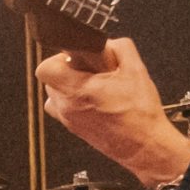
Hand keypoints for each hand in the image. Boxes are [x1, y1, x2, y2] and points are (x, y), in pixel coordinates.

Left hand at [37, 37, 189, 189]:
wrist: (144, 146)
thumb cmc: (140, 114)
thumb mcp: (136, 70)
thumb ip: (121, 48)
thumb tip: (109, 42)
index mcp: (77, 90)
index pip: (45, 69)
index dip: (59, 58)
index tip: (77, 57)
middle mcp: (67, 107)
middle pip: (50, 80)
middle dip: (69, 70)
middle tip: (92, 71)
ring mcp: (68, 120)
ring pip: (55, 95)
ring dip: (70, 86)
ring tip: (94, 87)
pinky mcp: (74, 129)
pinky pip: (64, 109)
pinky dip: (74, 102)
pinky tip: (95, 101)